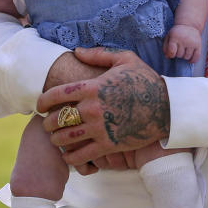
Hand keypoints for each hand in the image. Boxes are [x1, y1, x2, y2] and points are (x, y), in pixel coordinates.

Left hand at [37, 47, 170, 173]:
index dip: (42, 101)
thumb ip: (99, 55)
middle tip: (48, 123)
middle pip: (57, 119)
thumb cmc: (146, 81)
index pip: (56, 95)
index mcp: (94, 87)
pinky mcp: (108, 145)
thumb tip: (76, 51)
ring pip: (65, 138)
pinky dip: (69, 157)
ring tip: (56, 137)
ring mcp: (100, 129)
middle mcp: (93, 109)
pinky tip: (68, 154)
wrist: (167, 108)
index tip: (40, 105)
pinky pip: (80, 156)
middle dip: (48, 122)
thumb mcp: (125, 59)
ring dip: (56, 139)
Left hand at [163, 24, 200, 60]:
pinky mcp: (198, 45)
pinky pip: (196, 57)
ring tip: (184, 50)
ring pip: (187, 57)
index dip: (171, 54)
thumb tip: (168, 57)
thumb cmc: (177, 33)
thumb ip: (165, 47)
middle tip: (179, 48)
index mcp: (175, 37)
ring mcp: (192, 42)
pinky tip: (190, 59)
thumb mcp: (168, 37)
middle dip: (178, 54)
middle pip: (179, 55)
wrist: (189, 25)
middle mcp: (184, 39)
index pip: (172, 52)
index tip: (172, 52)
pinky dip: (192, 60)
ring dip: (184, 56)